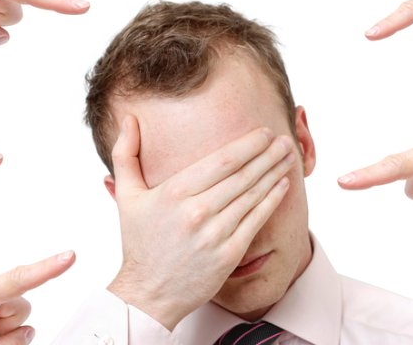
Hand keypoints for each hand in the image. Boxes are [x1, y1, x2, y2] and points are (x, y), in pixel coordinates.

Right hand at [106, 116, 294, 329]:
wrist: (148, 293)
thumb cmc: (139, 242)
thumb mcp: (126, 195)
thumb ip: (125, 154)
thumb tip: (129, 119)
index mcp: (174, 192)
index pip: (222, 160)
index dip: (248, 144)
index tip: (263, 132)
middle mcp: (197, 211)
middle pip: (242, 174)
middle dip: (267, 154)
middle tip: (284, 139)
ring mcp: (215, 234)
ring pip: (252, 195)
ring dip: (274, 173)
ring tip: (288, 157)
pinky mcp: (229, 254)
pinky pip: (256, 220)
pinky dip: (272, 200)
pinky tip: (283, 185)